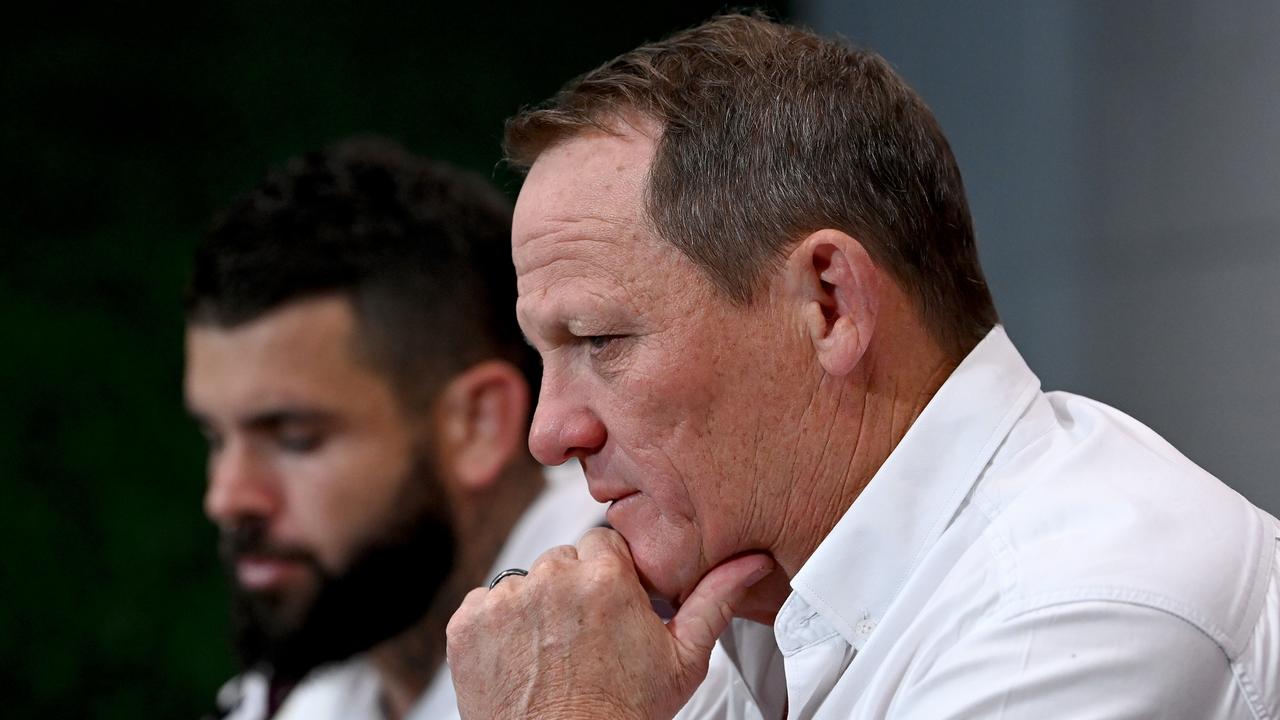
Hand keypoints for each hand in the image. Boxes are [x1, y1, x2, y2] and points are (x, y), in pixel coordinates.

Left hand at [445, 527, 774, 719]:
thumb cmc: (623, 714)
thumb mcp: (683, 659)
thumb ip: (714, 599)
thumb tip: (751, 561)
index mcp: (605, 576)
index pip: (604, 545)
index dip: (611, 579)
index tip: (613, 610)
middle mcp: (552, 577)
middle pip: (563, 560)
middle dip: (574, 589)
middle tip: (586, 637)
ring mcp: (505, 599)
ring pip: (525, 581)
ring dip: (535, 606)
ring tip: (554, 653)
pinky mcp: (468, 623)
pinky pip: (485, 603)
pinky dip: (499, 627)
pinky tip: (523, 659)